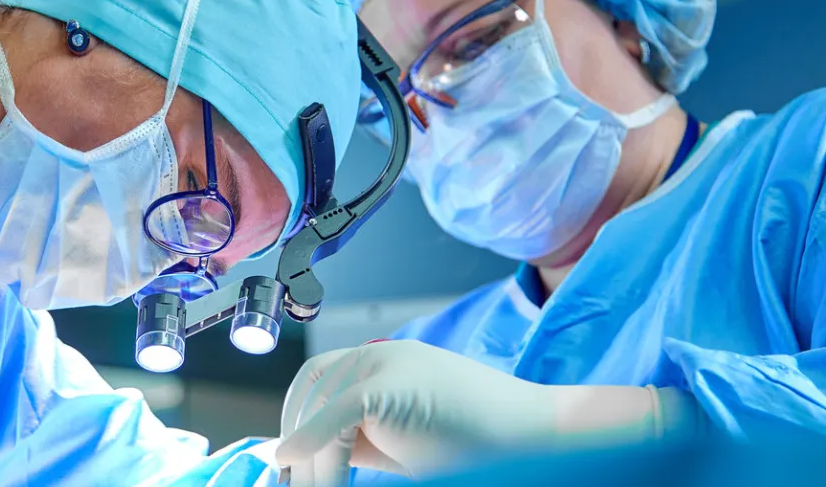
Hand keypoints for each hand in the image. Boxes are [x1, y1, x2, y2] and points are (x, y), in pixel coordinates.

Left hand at [277, 340, 700, 485]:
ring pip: (321, 408)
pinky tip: (295, 466)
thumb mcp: (400, 440)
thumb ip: (354, 439)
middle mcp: (381, 353)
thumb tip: (302, 456)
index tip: (288, 459)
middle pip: (313, 391)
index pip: (318, 378)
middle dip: (297, 440)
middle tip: (295, 482)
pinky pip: (335, 413)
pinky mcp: (391, 384)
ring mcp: (387, 363)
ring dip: (311, 457)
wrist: (537, 435)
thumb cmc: (478, 443)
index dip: (296, 415)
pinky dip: (310, 441)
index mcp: (384, 359)